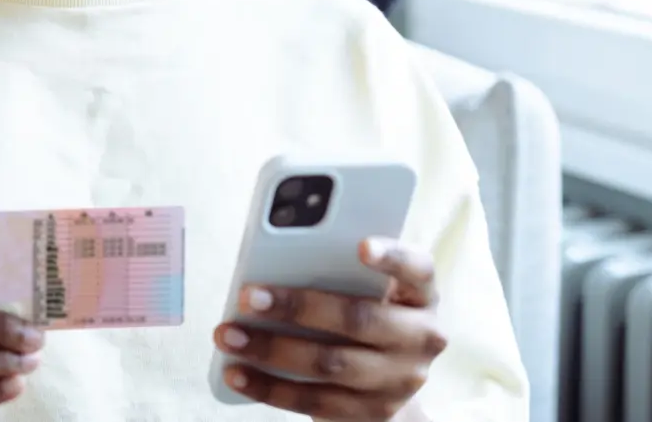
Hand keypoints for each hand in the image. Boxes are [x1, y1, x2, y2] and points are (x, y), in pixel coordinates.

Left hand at [213, 238, 445, 421]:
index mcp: (421, 294)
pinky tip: (236, 374)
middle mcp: (421, 337)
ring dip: (272, 351)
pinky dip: (269, 388)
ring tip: (229, 336)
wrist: (390, 377)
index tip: (360, 246)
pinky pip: (315, 402)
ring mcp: (400, 380)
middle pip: (359, 319)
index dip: (391, 257)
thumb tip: (274, 257)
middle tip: (248, 296)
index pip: (417, 268)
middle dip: (298, 307)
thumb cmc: (367, 308)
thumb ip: (338, 268)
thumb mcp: (367, 285)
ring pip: (331, 364)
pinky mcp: (373, 412)